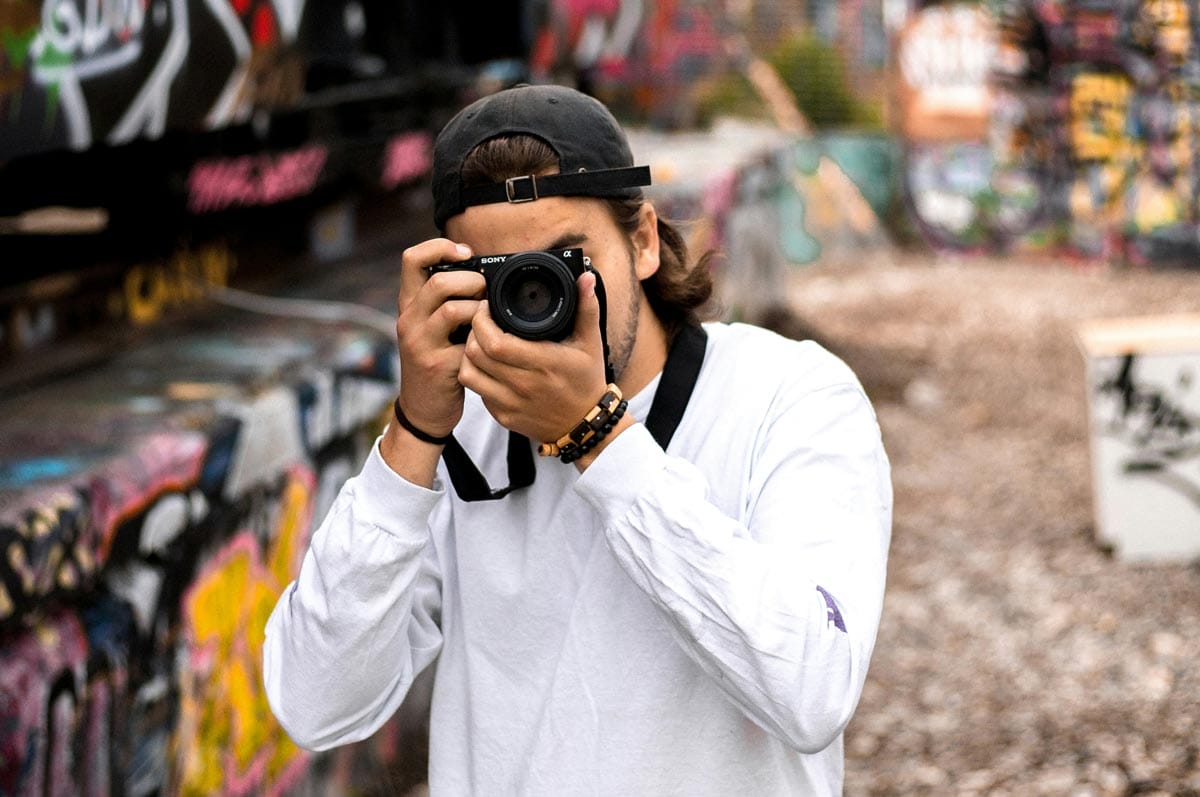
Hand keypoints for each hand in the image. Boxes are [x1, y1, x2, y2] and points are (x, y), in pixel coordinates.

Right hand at [394, 238, 485, 437]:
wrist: (424, 410)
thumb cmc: (436, 362)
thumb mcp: (432, 327)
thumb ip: (445, 301)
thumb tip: (482, 273)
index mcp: (409, 305)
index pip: (412, 259)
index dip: (440, 247)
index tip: (465, 253)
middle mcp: (409, 320)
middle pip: (438, 281)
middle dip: (472, 281)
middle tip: (485, 292)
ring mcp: (421, 343)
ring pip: (453, 309)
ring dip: (480, 309)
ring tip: (488, 318)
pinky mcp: (437, 366)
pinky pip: (467, 342)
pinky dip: (483, 338)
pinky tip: (487, 344)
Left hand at [458, 271, 609, 443]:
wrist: (584, 425)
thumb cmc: (586, 381)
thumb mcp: (591, 344)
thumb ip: (587, 309)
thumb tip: (586, 278)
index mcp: (543, 363)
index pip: (494, 342)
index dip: (482, 321)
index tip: (486, 307)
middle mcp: (524, 385)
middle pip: (475, 353)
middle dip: (472, 331)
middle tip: (480, 320)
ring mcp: (510, 403)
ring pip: (468, 373)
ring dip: (468, 353)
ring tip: (479, 341)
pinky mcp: (502, 416)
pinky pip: (476, 391)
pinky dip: (476, 374)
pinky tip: (486, 364)